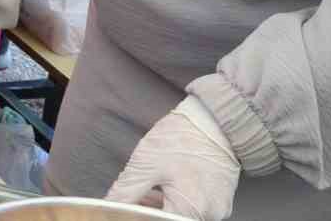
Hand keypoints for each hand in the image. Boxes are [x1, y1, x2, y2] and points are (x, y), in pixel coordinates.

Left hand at [109, 97, 240, 219]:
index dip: (138, 215)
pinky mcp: (220, 200)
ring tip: (143, 192)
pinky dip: (175, 201)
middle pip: (170, 219)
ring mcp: (218, 208)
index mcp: (191, 208)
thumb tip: (110, 203)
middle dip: (148, 211)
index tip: (127, 205)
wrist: (213, 121)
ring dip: (160, 207)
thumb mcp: (146, 164)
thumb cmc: (183, 138)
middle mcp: (209, 214)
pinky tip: (161, 189)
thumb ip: (126, 191)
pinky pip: (194, 207)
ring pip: (181, 214)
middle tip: (131, 198)